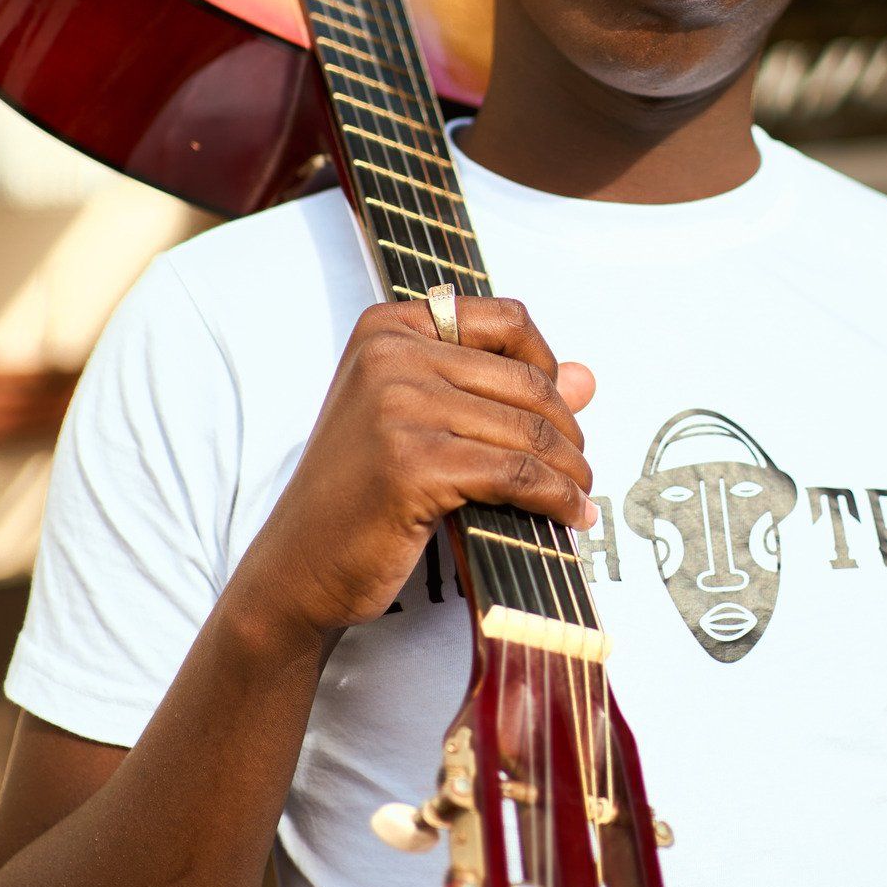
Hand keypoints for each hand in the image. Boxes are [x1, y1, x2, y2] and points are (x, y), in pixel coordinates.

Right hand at [231, 297, 596, 640]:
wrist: (299, 566)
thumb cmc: (362, 495)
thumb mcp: (425, 423)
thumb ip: (501, 392)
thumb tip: (587, 378)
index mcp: (388, 327)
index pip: (506, 320)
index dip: (548, 364)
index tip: (557, 410)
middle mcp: (390, 354)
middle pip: (526, 380)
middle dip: (567, 430)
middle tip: (579, 470)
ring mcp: (398, 406)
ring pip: (529, 430)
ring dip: (569, 471)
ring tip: (579, 496)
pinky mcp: (414, 464)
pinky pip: (517, 475)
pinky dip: (556, 499)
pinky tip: (568, 516)